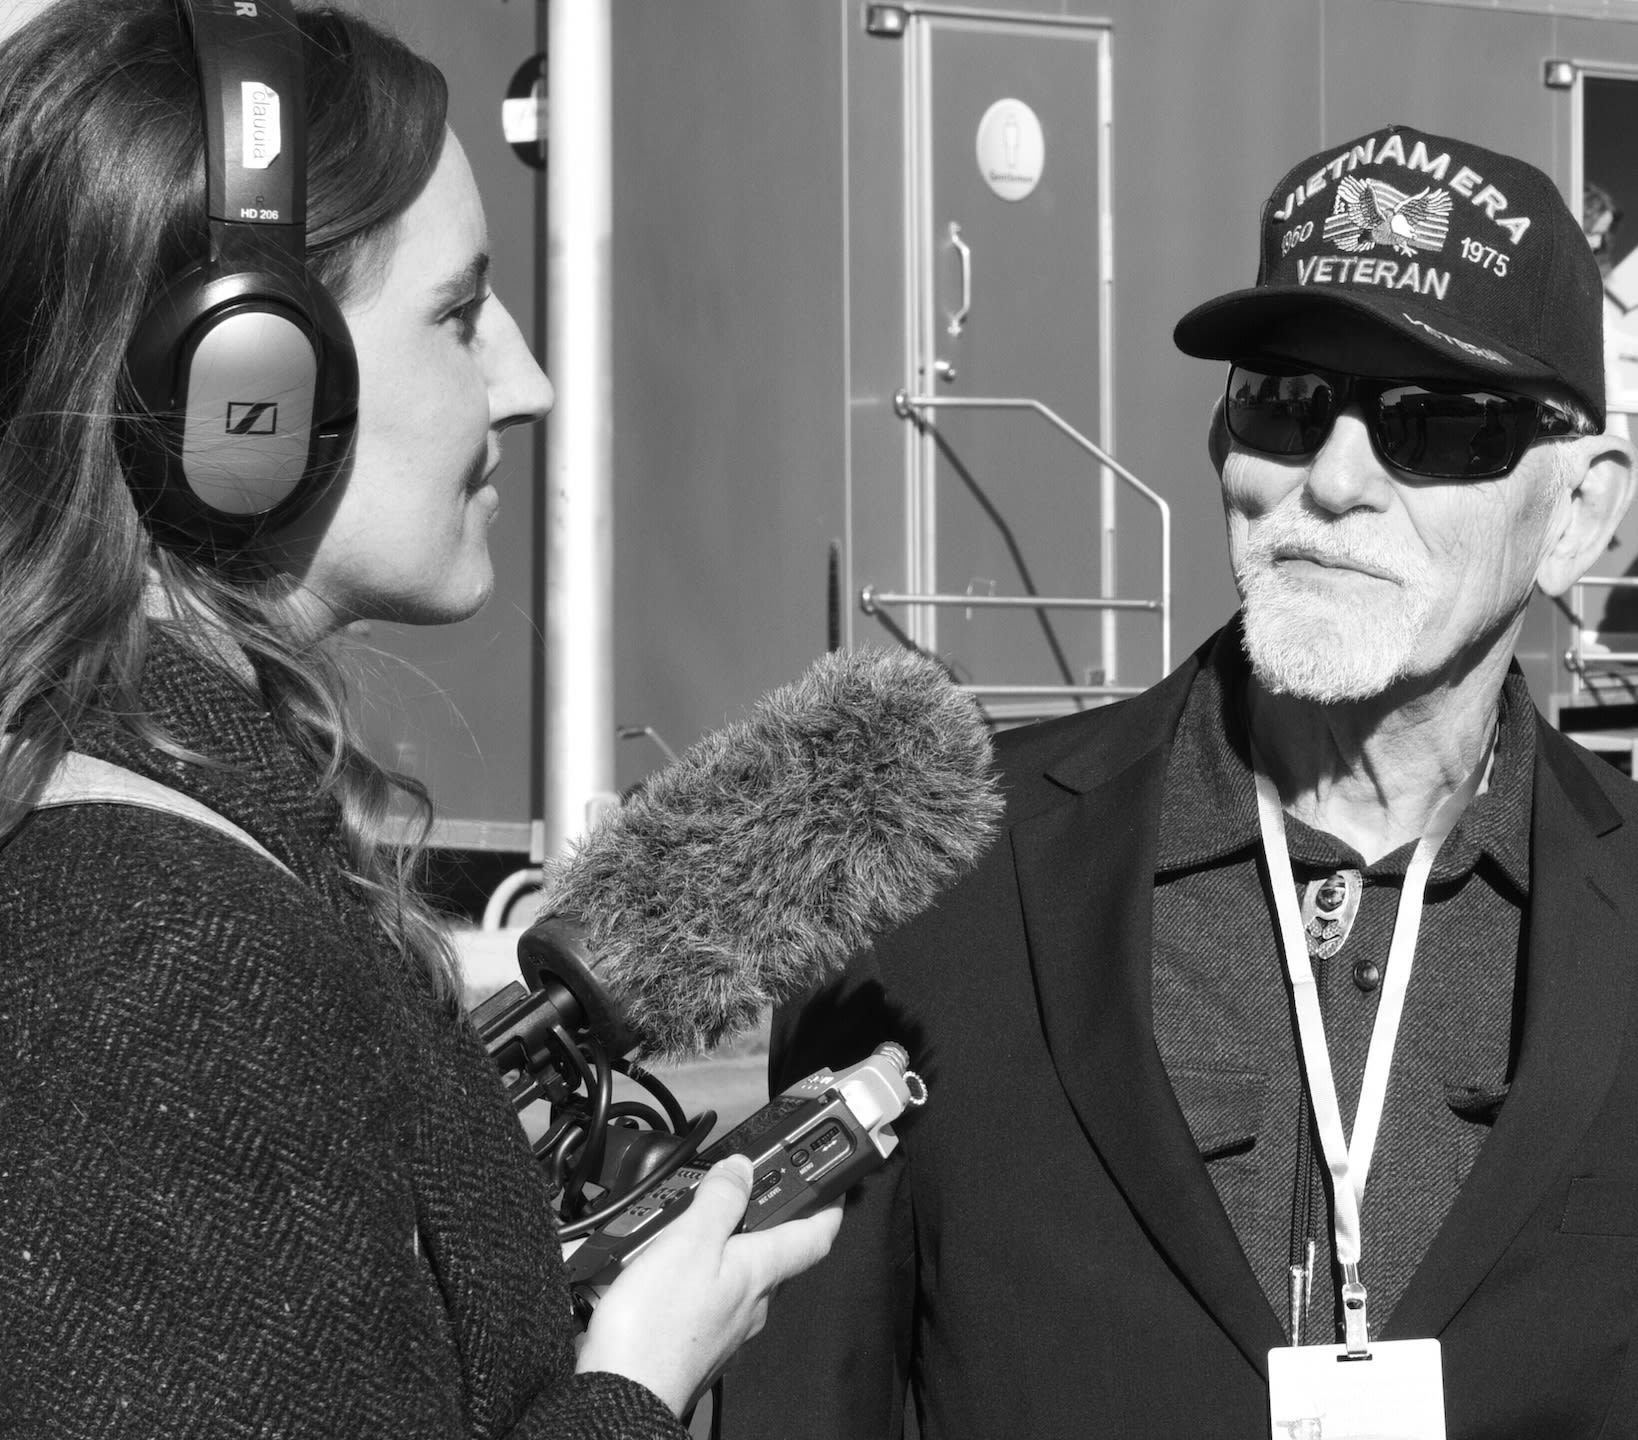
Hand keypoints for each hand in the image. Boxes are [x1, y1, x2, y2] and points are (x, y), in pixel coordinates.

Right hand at [574, 1153, 843, 1416]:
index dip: (829, 1207)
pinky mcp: (699, 1344)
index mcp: (760, 1272)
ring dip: (723, 1250)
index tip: (834, 1186)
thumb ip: (721, 1201)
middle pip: (773, 1255)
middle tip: (742, 1191)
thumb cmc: (658, 1325)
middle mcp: (752, 1303)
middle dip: (762, 1222)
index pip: (815, 1237)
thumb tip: (743, 1169)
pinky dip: (695, 1279)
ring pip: (738, 1278)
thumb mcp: (690, 1241)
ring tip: (688, 1227)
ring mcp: (727, 1328)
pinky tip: (663, 1273)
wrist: (623, 1395)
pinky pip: (708, 1300)